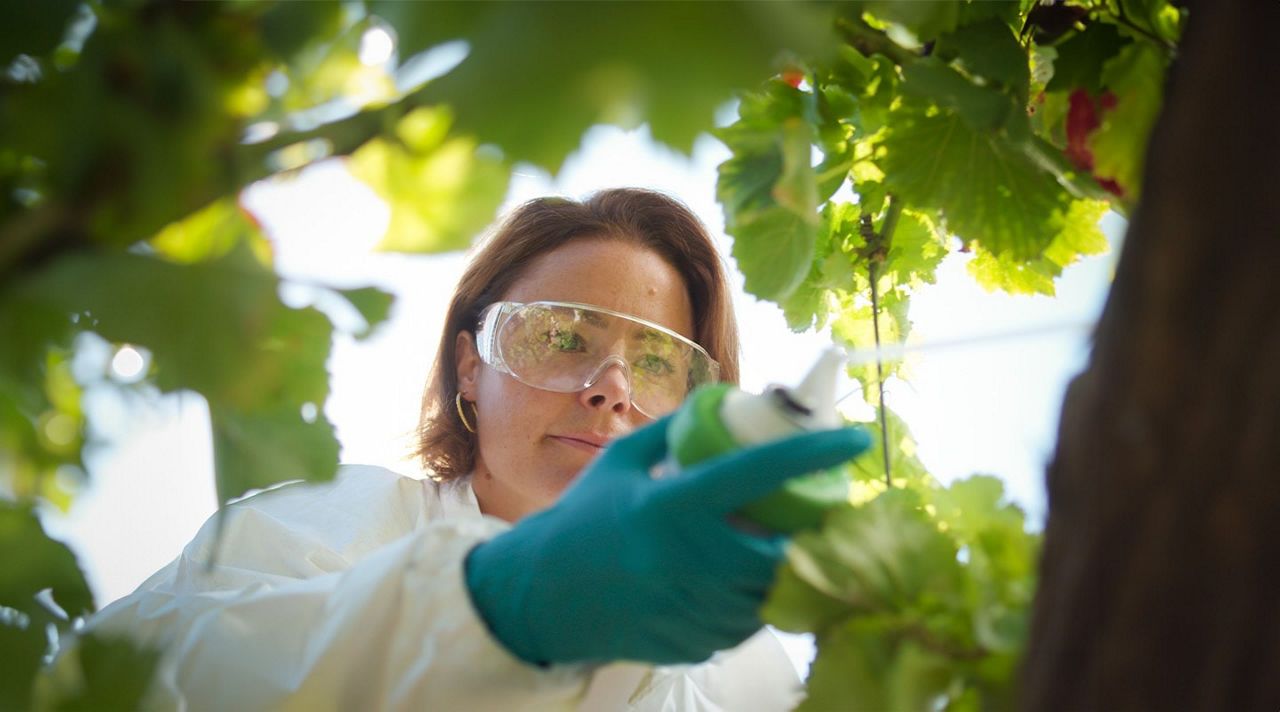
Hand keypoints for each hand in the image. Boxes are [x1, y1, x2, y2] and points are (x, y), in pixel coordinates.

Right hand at [464, 416, 870, 665]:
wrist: (539, 596)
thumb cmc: (581, 522)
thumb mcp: (620, 463)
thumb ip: (672, 433)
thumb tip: (723, 403)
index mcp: (669, 508)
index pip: (758, 474)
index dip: (813, 452)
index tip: (855, 437)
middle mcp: (684, 562)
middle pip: (783, 548)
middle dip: (809, 531)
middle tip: (815, 510)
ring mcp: (690, 610)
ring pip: (772, 593)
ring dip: (784, 568)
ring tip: (775, 543)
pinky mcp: (694, 644)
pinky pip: (748, 626)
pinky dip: (755, 602)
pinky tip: (738, 580)